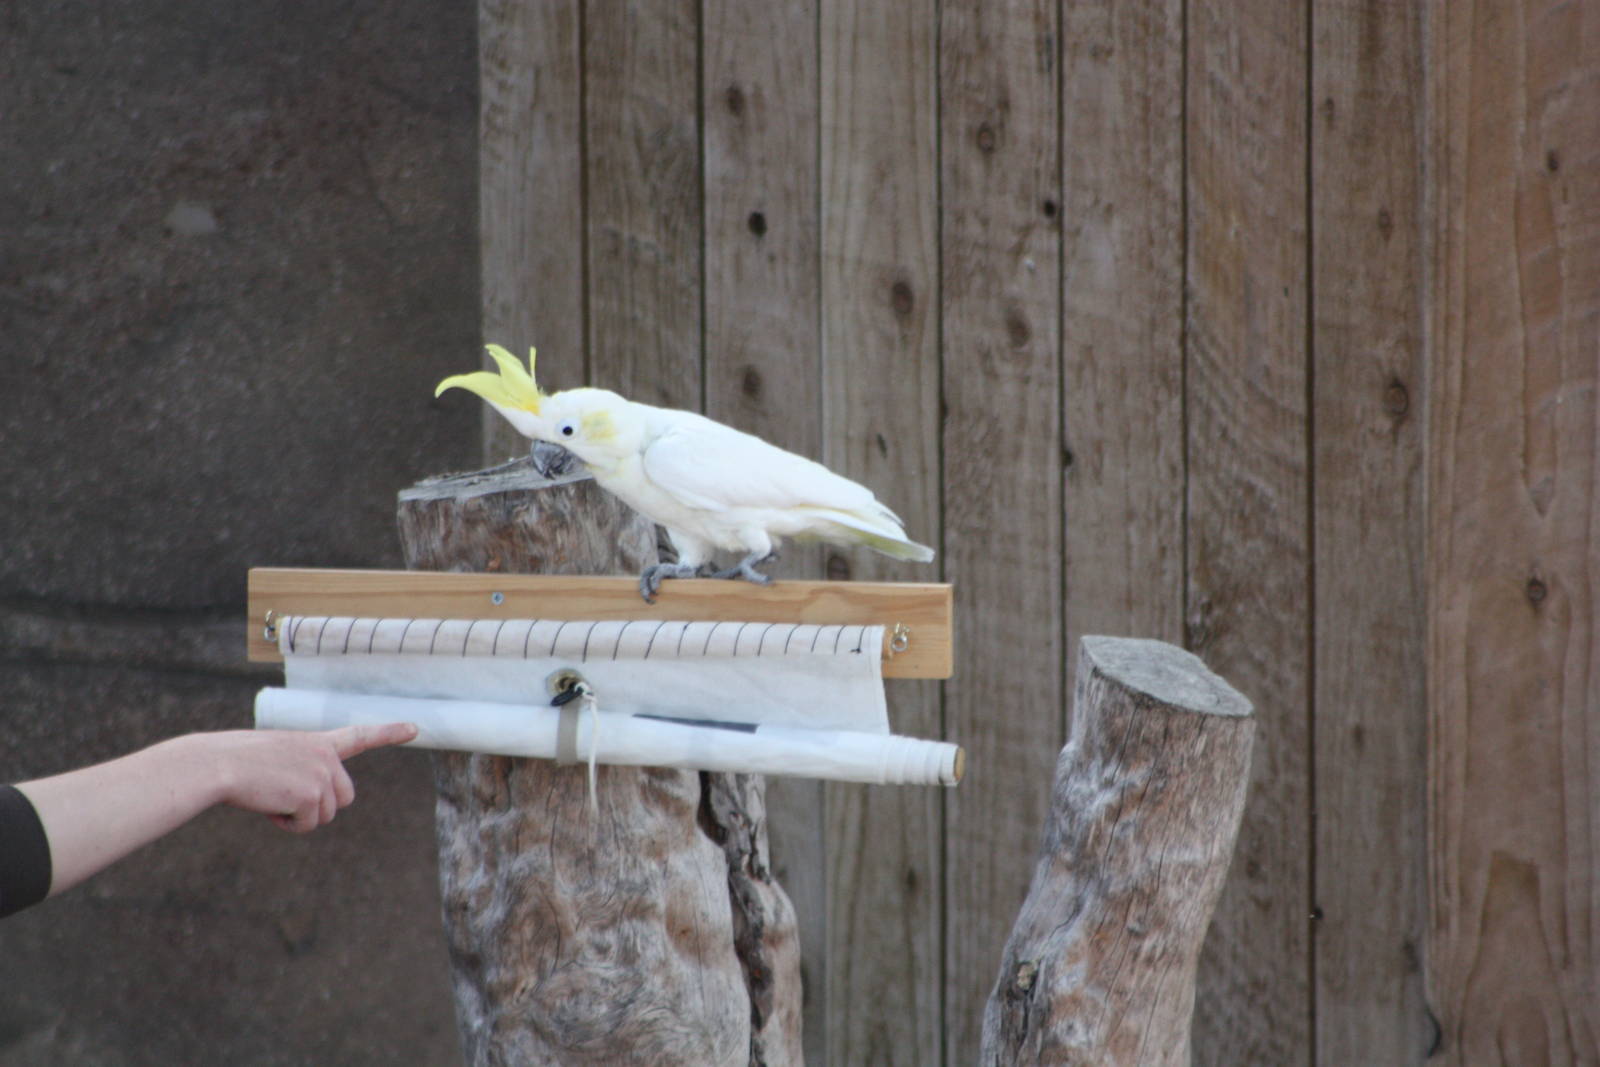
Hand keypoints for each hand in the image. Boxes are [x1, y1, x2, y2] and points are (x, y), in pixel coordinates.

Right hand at [200, 723, 418, 832]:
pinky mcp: (312, 795)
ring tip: (271, 796)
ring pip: (325, 815)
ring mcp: (322, 774)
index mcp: (318, 742)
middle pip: (343, 798)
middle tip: (284, 796)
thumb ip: (301, 770)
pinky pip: (308, 825)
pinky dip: (289, 824)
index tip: (415, 728)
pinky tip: (269, 806)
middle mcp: (326, 756)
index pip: (360, 735)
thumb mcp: (276, 757)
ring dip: (299, 816)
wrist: (218, 764)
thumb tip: (303, 795)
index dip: (388, 733)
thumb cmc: (237, 762)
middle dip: (318, 806)